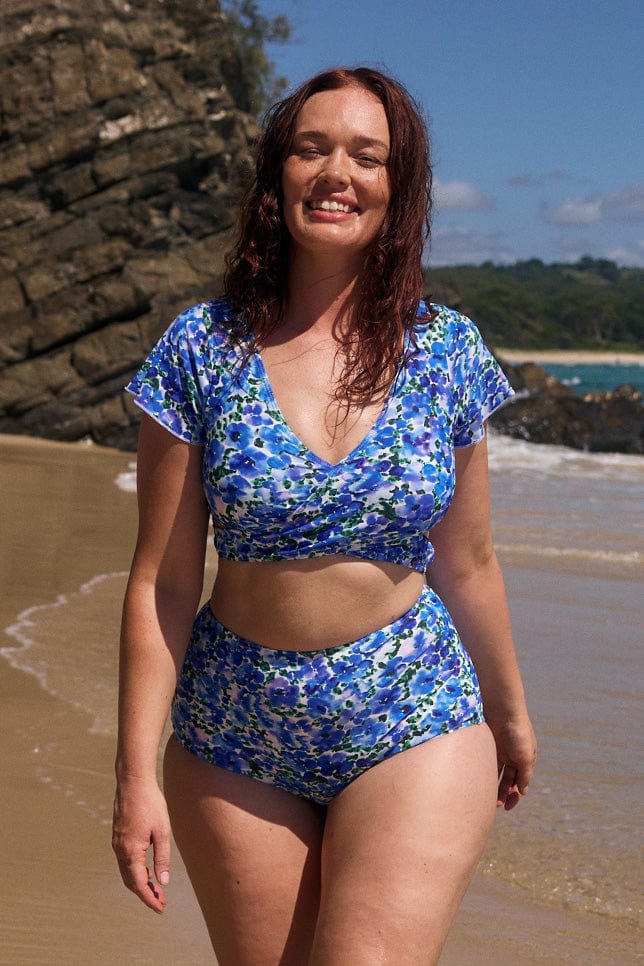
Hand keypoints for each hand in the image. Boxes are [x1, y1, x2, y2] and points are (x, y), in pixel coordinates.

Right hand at [112, 777, 171, 912]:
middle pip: (130, 881)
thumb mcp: (162, 831)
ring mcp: (117, 843)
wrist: (133, 782)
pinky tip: (147, 870)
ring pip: (126, 872)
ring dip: (140, 883)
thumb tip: (163, 882)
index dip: (149, 899)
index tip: (160, 908)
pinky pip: (124, 861)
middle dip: (145, 894)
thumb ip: (162, 858)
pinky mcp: (118, 836)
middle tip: (161, 902)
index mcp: (131, 851)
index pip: (139, 884)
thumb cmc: (150, 804)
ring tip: (156, 889)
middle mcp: (120, 850)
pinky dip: (135, 871)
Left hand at [487, 715, 536, 810]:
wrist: (502, 711)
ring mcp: (501, 752)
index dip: (516, 795)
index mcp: (525, 760)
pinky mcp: (489, 747)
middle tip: (498, 805)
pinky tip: (482, 783)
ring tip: (489, 798)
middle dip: (504, 793)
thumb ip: (525, 775)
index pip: (521, 782)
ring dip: (494, 787)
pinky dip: (486, 775)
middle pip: (509, 780)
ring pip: (497, 774)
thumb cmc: (518, 733)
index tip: (509, 805)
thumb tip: (523, 792)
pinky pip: (487, 764)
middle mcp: (513, 757)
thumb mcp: (526, 757)